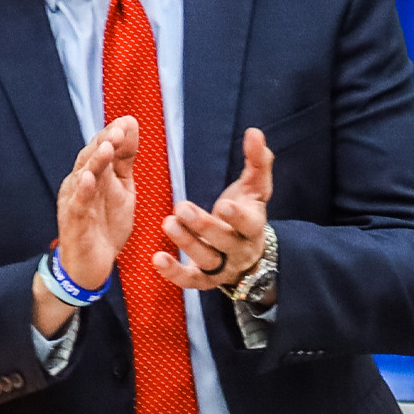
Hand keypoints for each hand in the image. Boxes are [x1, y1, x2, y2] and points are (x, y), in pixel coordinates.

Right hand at [57, 116, 137, 288]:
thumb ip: (125, 160)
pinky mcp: (74, 222)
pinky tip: (89, 179)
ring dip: (94, 162)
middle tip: (118, 130)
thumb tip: (131, 125)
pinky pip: (77, 205)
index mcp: (92, 174)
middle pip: (90, 157)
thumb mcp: (122, 188)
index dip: (114, 134)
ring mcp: (75, 202)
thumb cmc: (105, 225)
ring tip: (106, 147)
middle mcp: (80, 184)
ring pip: (82, 177)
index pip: (101, 147)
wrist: (91, 265)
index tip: (129, 122)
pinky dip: (83, 191)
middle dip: (104, 142)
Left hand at [153, 127, 271, 289]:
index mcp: (254, 226)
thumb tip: (254, 132)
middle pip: (224, 241)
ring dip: (187, 243)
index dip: (238, 216)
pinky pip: (190, 281)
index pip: (249, 224)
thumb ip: (257, 161)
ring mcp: (223, 267)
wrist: (247, 251)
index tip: (224, 203)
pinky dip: (174, 273)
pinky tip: (157, 259)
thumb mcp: (254, 187)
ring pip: (207, 259)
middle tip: (181, 207)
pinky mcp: (205, 279)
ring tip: (168, 223)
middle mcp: (240, 250)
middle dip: (203, 226)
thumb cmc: (246, 211)